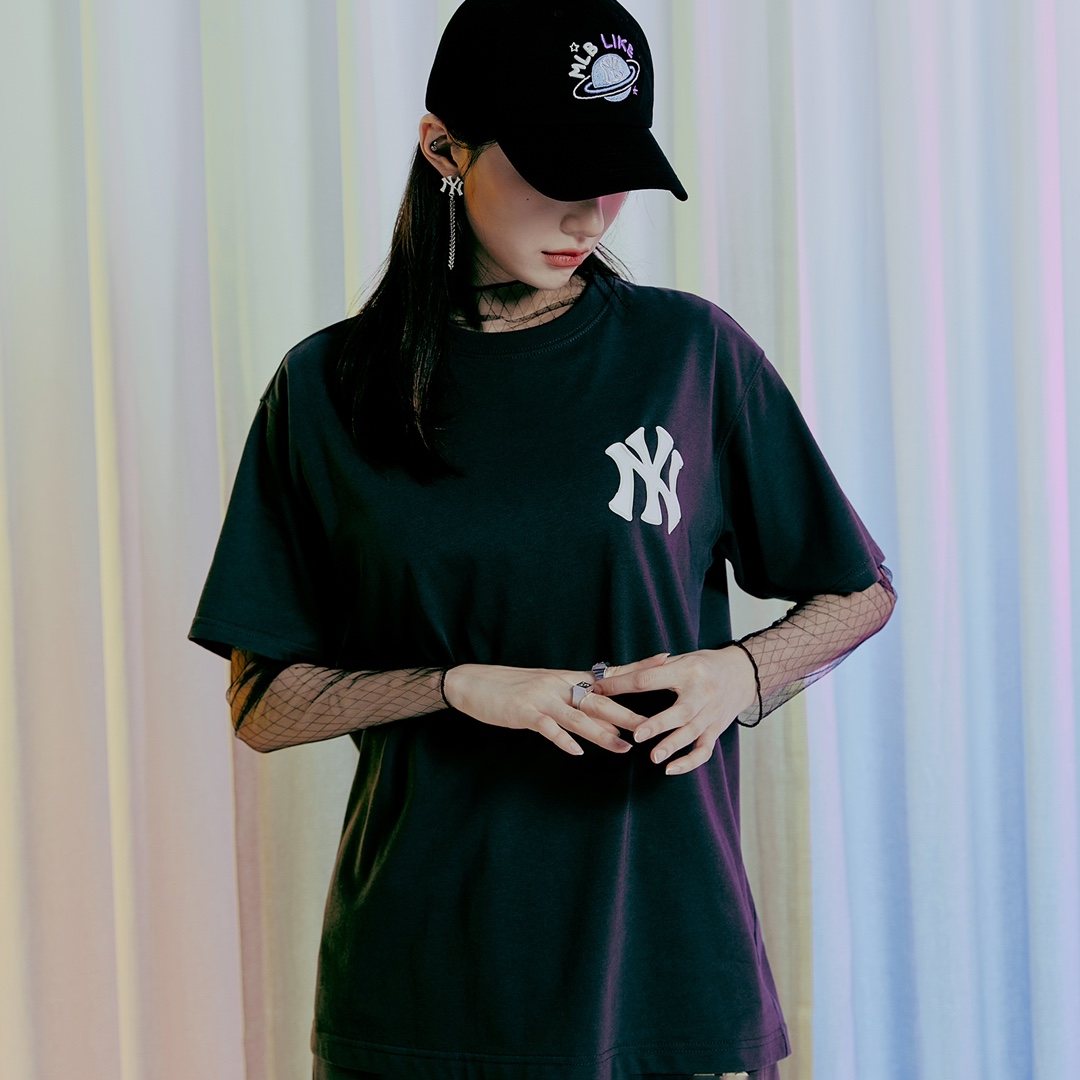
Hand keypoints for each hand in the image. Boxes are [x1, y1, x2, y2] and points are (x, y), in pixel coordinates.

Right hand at [442, 656, 666, 756]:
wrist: (472, 682)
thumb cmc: (512, 687)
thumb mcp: (546, 686)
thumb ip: (573, 697)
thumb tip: (602, 711)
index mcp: (567, 678)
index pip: (609, 674)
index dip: (636, 669)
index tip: (664, 662)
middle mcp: (559, 685)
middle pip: (600, 701)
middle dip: (627, 714)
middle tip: (654, 725)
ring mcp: (542, 698)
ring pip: (579, 718)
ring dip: (602, 734)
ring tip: (624, 748)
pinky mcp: (525, 713)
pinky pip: (548, 728)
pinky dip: (563, 741)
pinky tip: (576, 752)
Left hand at [591, 648, 756, 774]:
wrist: (743, 673)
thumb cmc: (703, 665)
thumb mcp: (680, 659)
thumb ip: (649, 668)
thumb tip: (610, 675)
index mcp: (687, 670)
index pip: (649, 678)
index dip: (622, 684)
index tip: (599, 690)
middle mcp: (702, 692)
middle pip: (680, 711)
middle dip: (658, 724)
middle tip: (637, 735)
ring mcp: (711, 713)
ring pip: (693, 732)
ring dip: (673, 746)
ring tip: (654, 758)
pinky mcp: (717, 729)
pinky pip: (704, 750)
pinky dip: (689, 762)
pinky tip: (670, 770)